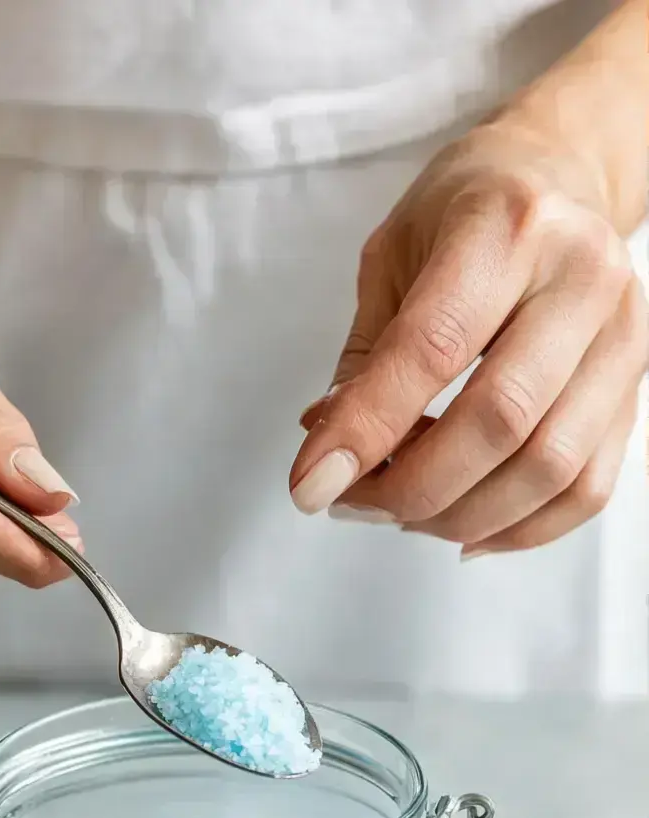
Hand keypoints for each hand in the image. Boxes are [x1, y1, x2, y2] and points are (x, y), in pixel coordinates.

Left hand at [290, 124, 647, 556]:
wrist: (560, 176)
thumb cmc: (465, 214)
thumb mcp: (391, 258)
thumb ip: (364, 359)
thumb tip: (330, 456)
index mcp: (507, 227)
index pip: (432, 348)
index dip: (366, 429)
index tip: (311, 485)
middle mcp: (580, 278)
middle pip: (501, 419)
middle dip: (413, 486)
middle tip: (356, 504)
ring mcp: (623, 336)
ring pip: (551, 466)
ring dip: (462, 514)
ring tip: (403, 514)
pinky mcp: (638, 387)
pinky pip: (588, 488)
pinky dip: (520, 529)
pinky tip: (464, 531)